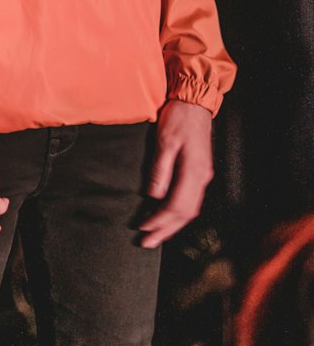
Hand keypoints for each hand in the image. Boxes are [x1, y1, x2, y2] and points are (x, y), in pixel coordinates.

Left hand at [138, 99, 213, 247]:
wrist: (195, 101)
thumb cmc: (179, 117)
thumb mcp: (165, 140)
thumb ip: (160, 169)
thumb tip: (153, 196)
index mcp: (193, 172)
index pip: (176, 206)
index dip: (159, 221)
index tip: (143, 229)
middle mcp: (201, 178)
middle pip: (185, 214)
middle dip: (165, 230)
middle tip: (147, 243)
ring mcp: (203, 175)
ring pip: (189, 209)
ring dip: (172, 224)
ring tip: (156, 235)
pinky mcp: (200, 171)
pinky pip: (190, 200)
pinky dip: (178, 213)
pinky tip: (169, 216)